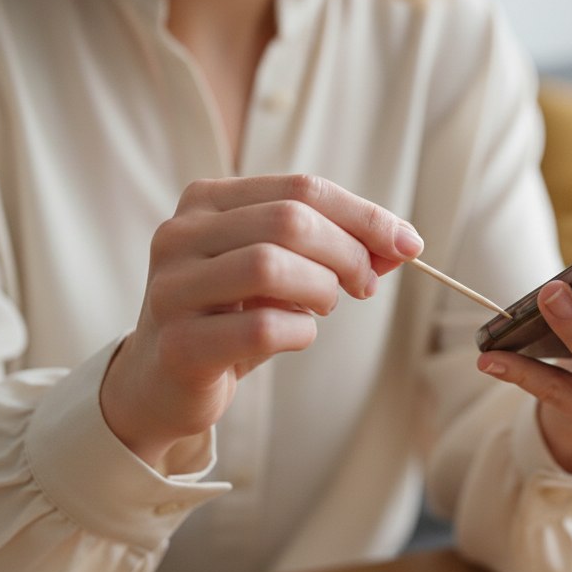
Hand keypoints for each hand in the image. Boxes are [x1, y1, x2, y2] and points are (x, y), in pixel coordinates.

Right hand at [100, 175, 423, 470]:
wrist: (163, 382)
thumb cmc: (231, 317)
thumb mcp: (282, 273)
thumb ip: (334, 250)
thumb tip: (402, 244)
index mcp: (206, 201)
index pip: (300, 188)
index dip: (365, 215)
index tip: (409, 244)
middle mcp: (180, 235)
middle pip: (289, 221)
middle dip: (347, 252)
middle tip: (365, 284)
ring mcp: (172, 289)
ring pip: (269, 265)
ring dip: (321, 290)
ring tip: (324, 307)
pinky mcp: (179, 345)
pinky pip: (262, 328)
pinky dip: (299, 332)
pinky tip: (297, 336)